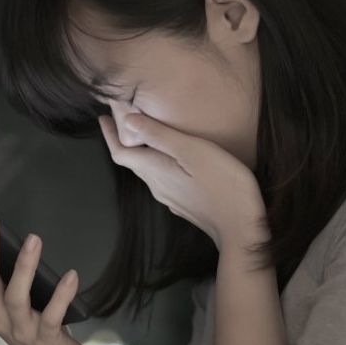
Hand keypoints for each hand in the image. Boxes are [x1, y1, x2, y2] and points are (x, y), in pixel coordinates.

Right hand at [0, 206, 92, 344]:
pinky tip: (71, 275)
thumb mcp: (17, 301)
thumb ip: (10, 274)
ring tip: (34, 239)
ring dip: (24, 267)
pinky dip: (62, 295)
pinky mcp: (46, 339)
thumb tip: (9, 234)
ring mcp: (21, 329)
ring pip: (16, 297)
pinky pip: (52, 316)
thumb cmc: (37, 330)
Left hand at [97, 113, 267, 251]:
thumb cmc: (221, 183)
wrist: (241, 228)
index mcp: (154, 170)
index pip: (120, 152)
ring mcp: (170, 197)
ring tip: (146, 133)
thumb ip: (159, 135)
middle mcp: (157, 186)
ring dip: (142, 151)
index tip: (103, 117)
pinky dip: (158, 163)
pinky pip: (163, 179)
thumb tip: (127, 120)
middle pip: (132, 161)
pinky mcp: (184, 203)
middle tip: (123, 118)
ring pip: (148, 171)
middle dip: (125, 139)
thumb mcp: (190, 150)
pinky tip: (172, 158)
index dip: (110, 134)